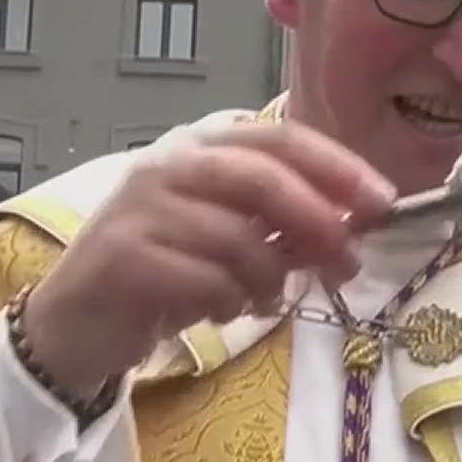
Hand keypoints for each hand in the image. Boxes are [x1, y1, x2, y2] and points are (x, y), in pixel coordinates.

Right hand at [23, 121, 394, 394]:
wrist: (79, 323)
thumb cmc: (165, 275)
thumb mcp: (234, 244)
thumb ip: (286, 228)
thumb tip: (355, 226)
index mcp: (200, 146)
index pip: (281, 138)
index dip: (338, 168)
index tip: (382, 203)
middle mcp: (168, 164)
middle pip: (262, 178)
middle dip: (316, 222)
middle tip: (346, 263)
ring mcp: (141, 207)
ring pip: (237, 238)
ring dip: (267, 279)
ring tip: (263, 301)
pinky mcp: (124, 256)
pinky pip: (205, 279)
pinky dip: (228, 302)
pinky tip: (220, 311)